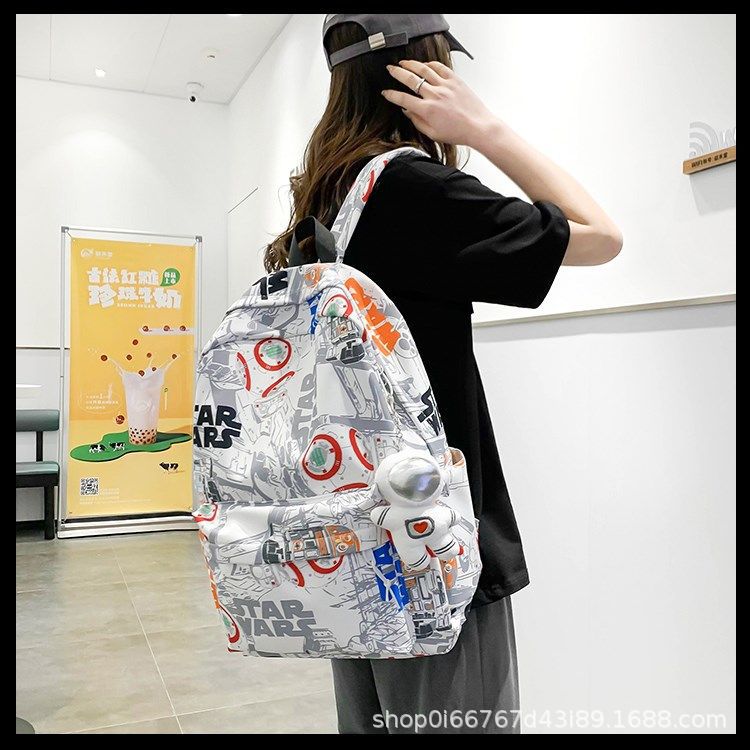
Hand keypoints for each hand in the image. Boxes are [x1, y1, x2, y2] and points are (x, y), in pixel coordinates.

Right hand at [382, 60, 498, 148]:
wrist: (478, 127)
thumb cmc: (458, 133)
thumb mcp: (433, 134)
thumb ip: (417, 121)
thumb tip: (407, 111)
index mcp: (427, 110)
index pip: (403, 99)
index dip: (391, 95)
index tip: (386, 92)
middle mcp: (435, 95)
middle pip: (410, 79)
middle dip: (397, 72)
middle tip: (390, 69)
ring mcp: (445, 86)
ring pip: (424, 69)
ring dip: (411, 64)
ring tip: (403, 62)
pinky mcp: (455, 80)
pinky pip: (440, 67)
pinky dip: (430, 64)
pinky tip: (424, 64)